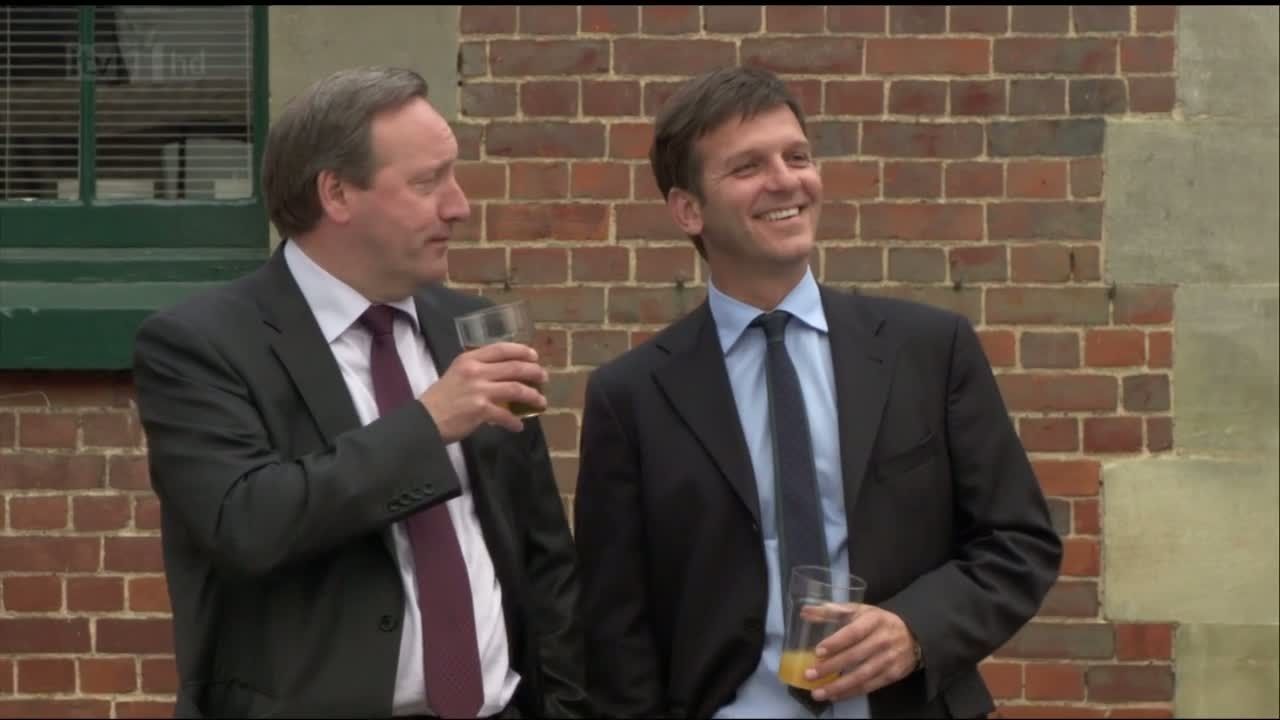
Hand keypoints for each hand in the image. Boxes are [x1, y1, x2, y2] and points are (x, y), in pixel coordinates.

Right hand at [420, 341, 547, 442]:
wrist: (423, 420)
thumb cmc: (440, 398)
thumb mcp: (456, 374)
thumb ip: (477, 370)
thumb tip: (501, 374)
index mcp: (469, 359)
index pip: (501, 349)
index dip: (522, 351)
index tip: (534, 356)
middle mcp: (475, 371)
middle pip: (514, 367)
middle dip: (534, 372)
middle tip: (543, 378)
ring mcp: (479, 390)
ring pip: (516, 389)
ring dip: (532, 396)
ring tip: (540, 401)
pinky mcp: (480, 410)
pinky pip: (506, 415)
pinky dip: (514, 421)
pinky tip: (518, 426)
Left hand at [806, 605, 916, 701]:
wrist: (912, 635)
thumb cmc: (877, 622)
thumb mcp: (858, 611)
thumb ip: (832, 611)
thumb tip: (805, 612)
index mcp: (874, 620)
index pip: (854, 633)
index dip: (836, 642)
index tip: (818, 652)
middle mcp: (883, 639)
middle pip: (855, 656)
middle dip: (831, 667)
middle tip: (810, 675)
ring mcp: (889, 659)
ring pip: (861, 676)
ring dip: (838, 686)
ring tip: (818, 693)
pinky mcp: (892, 675)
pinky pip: (869, 687)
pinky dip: (850, 693)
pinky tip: (835, 696)